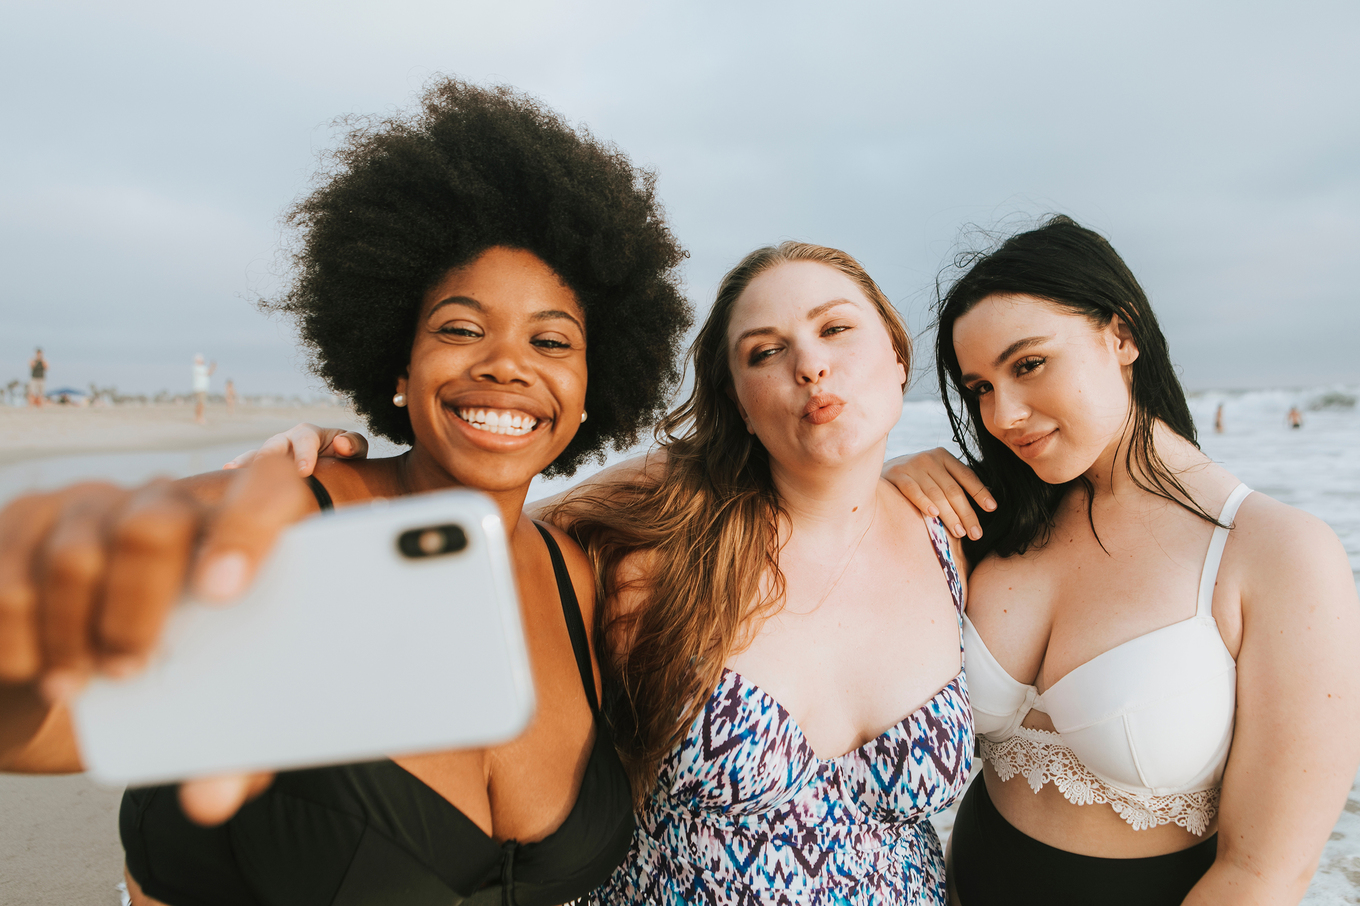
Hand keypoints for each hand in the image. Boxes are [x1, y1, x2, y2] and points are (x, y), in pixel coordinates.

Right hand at [0, 454, 311, 819]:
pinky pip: (7, 579)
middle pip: (157, 523)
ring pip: (76, 554)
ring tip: (83, 685)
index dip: (251, 527)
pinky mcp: (21, 525)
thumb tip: (214, 797)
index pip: (268, 486)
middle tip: (132, 669)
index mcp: (243, 528)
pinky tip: (36, 670)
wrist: (82, 671)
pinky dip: (16, 639)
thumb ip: (235, 752)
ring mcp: (90, 508)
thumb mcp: (217, 711)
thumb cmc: (180, 680)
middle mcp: (169, 502)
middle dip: (142, 606)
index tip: (225, 593)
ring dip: (74, 633)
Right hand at [223, 424, 368, 474]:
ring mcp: (272, 456)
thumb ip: (353, 444)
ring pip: (258, 456)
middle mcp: (286, 441)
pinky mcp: (264, 470)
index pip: (305, 440)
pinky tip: (226, 477)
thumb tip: (341, 444)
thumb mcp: (355, 450)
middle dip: (271, 455)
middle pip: (275, 444)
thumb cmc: (344, 457)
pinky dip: (238, 472)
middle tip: (266, 467)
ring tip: (232, 470)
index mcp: (308, 434)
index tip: (305, 471)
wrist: (334, 469)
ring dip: (247, 463)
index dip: (305, 454)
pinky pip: (249, 469)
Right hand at [882, 448, 994, 539]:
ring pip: (936, 494)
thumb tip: (986, 504)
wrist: (875, 469)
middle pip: (953, 489)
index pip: (966, 476)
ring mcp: (912, 465)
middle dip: (967, 513)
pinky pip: (913, 490)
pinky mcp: (896, 474)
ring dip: (950, 515)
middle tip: (976, 533)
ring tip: (960, 532)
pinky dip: (924, 502)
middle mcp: (929, 458)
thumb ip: (953, 483)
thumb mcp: (934, 474)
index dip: (980, 492)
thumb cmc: (913, 478)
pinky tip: (934, 515)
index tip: (991, 509)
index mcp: (943, 456)